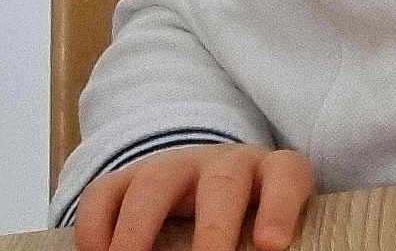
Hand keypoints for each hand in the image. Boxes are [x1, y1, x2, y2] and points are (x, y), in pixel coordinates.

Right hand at [74, 144, 313, 250]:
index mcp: (268, 174)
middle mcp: (224, 165)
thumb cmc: (245, 220)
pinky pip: (105, 191)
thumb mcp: (257, 227)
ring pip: (157, 181)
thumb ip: (256, 242)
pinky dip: (96, 228)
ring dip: (139, 231)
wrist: (204, 186)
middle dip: (214, 227)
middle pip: (222, 182)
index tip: (272, 244)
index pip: (286, 175)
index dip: (280, 206)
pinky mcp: (127, 179)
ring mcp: (174, 166)